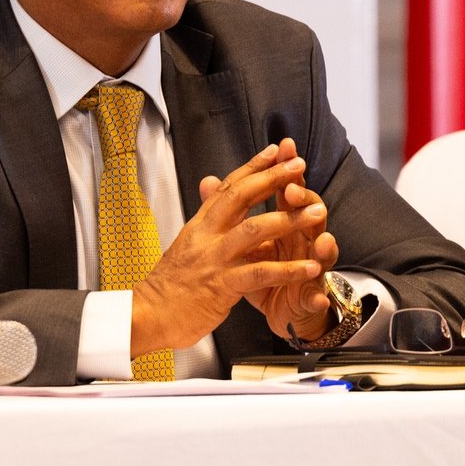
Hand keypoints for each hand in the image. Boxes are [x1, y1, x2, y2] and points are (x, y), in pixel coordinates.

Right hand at [130, 143, 325, 355]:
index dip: (252, 166)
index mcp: (200, 225)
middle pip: (241, 197)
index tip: (274, 151)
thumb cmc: (170, 284)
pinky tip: (311, 267)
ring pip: (254, 230)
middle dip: (272, 178)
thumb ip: (205, 219)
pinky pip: (260, 273)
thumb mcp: (187, 244)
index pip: (228, 187)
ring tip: (316, 212)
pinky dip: (289, 270)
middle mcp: (206, 235)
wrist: (148, 314)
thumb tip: (210, 187)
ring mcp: (214, 259)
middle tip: (298, 164)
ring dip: (289, 219)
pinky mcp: (222, 285)